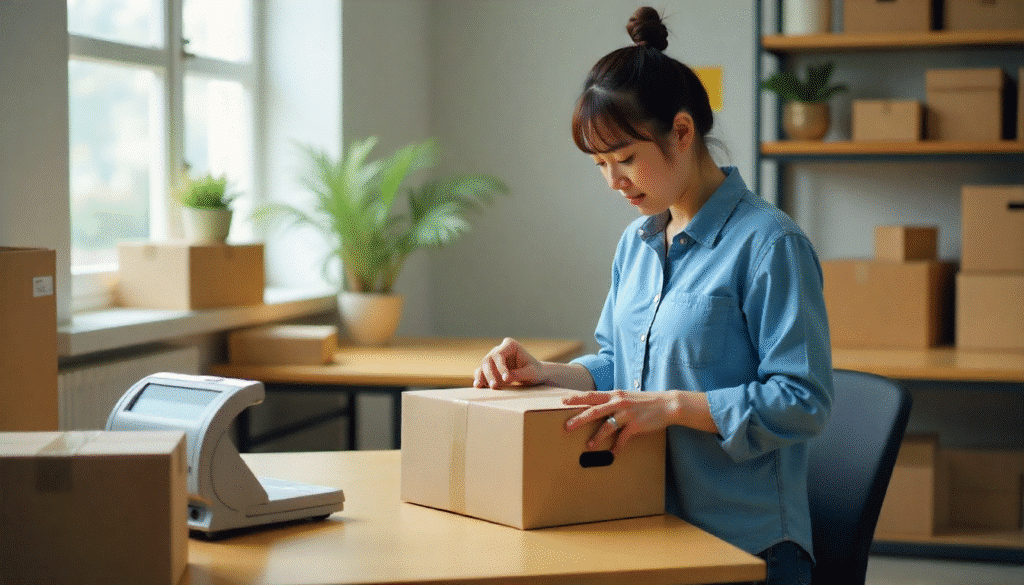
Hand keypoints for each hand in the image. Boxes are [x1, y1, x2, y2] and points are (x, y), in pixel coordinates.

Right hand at [474, 337, 545, 388]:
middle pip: (488, 359)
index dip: (500, 366)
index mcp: (510, 345)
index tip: (506, 379)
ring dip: (482, 376)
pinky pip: (481, 373)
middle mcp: (499, 350)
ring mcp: (493, 359)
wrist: (535, 376)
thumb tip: (505, 378)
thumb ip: (519, 374)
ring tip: (480, 386)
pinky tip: (478, 386)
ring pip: (483, 366)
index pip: (499, 354)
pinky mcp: (491, 369)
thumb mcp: (531, 372)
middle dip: (489, 373)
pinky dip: (479, 379)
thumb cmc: (535, 371)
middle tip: (494, 386)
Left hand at [562, 390, 681, 453]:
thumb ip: (612, 400)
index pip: (591, 395)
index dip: (576, 398)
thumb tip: (597, 407)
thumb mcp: (626, 397)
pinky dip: (616, 447)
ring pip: (607, 426)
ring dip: (596, 437)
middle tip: (566, 426)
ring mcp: (627, 413)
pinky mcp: (636, 425)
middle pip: (594, 410)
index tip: (562, 401)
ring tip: (588, 445)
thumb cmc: (644, 402)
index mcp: (614, 395)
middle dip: (579, 419)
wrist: (667, 404)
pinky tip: (612, 454)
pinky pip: (622, 438)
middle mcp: (619, 402)